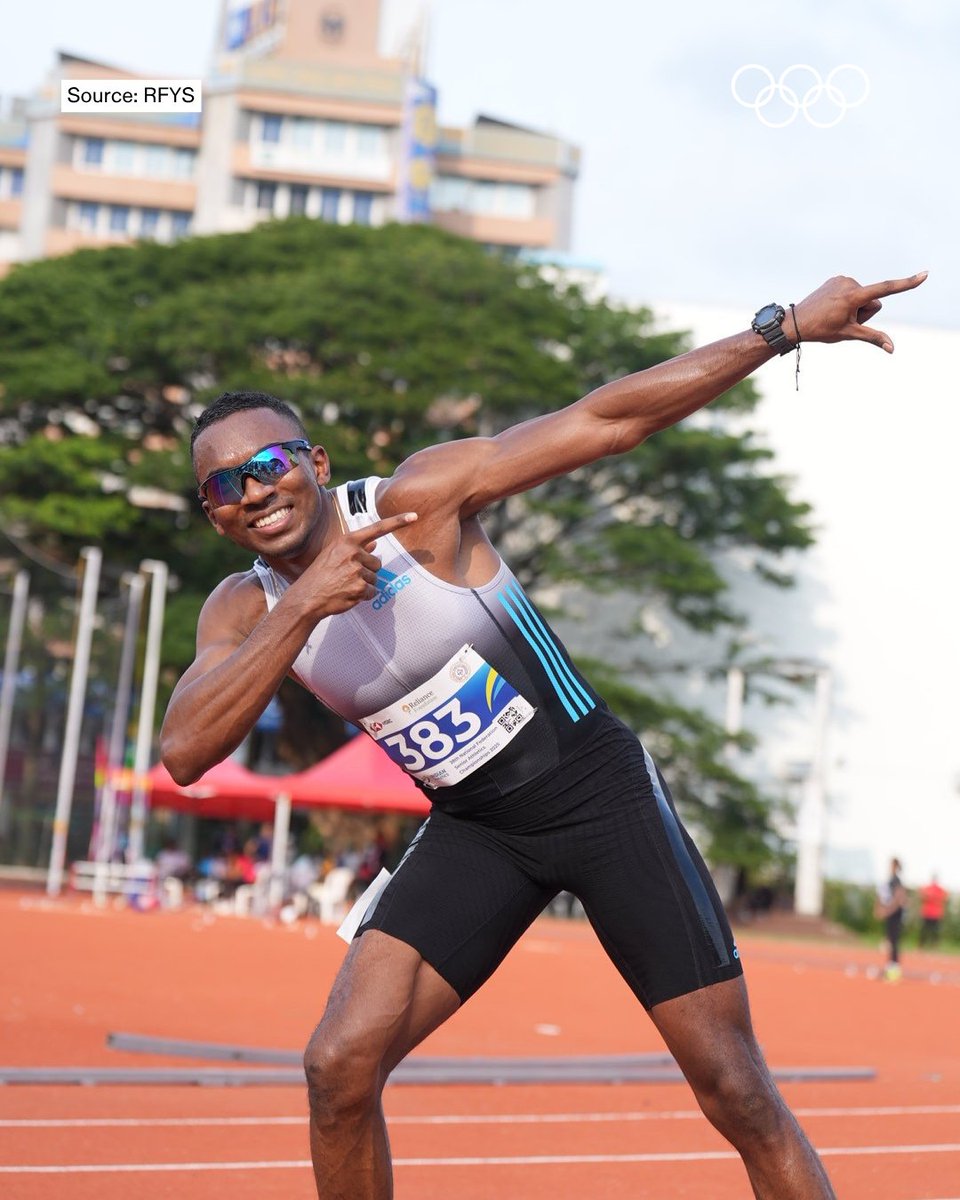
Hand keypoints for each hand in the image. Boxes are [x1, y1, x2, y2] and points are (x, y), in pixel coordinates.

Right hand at [303, 511, 417, 614]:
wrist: (306, 597)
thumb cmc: (319, 574)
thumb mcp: (333, 554)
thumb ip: (355, 548)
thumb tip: (375, 544)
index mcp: (347, 541)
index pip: (377, 528)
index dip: (397, 522)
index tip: (414, 516)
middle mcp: (353, 553)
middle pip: (377, 563)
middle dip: (367, 571)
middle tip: (347, 576)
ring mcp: (357, 571)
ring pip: (375, 579)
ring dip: (364, 584)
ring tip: (344, 585)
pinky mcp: (359, 588)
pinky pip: (372, 592)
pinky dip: (363, 596)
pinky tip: (347, 594)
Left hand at [792, 271, 926, 353]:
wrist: (796, 322)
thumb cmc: (821, 330)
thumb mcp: (849, 334)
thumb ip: (873, 338)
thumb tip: (892, 348)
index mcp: (854, 295)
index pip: (886, 289)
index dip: (907, 284)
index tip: (925, 275)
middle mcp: (850, 283)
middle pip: (873, 300)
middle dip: (864, 312)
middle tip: (843, 320)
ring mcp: (842, 279)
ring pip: (863, 296)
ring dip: (855, 307)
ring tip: (835, 314)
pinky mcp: (836, 279)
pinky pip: (852, 290)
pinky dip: (847, 300)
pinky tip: (832, 307)